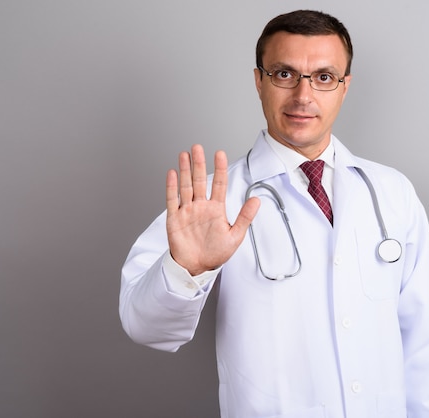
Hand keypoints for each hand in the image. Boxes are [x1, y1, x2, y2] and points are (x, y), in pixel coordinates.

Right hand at [166, 144, 259, 275]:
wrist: (196, 267)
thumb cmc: (215, 253)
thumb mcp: (235, 236)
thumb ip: (245, 217)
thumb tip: (256, 200)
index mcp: (216, 209)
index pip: (219, 184)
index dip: (219, 168)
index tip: (220, 154)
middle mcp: (200, 206)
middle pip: (199, 180)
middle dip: (199, 164)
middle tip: (198, 147)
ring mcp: (186, 211)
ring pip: (186, 186)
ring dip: (185, 170)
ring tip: (185, 155)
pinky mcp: (174, 218)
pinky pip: (172, 200)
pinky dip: (171, 187)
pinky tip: (173, 174)